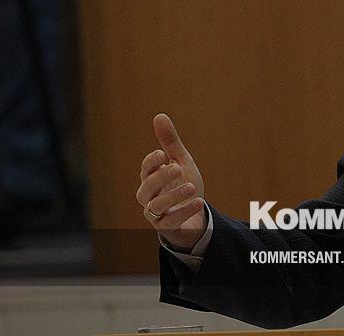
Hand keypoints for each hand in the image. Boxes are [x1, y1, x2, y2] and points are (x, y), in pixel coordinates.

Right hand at [136, 113, 206, 251]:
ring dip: (173, 196)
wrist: (195, 215)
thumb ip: (170, 142)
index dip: (151, 162)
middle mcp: (149, 196)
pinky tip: (199, 202)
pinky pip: (170, 222)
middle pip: (147, 188)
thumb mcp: (181, 161)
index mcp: (151, 178)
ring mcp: (156, 214)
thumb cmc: (183, 184)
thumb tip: (159, 116)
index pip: (145, 169)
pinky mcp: (166, 228)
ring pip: (156, 206)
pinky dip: (184, 212)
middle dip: (160, 178)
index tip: (161, 153)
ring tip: (191, 187)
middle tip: (177, 168)